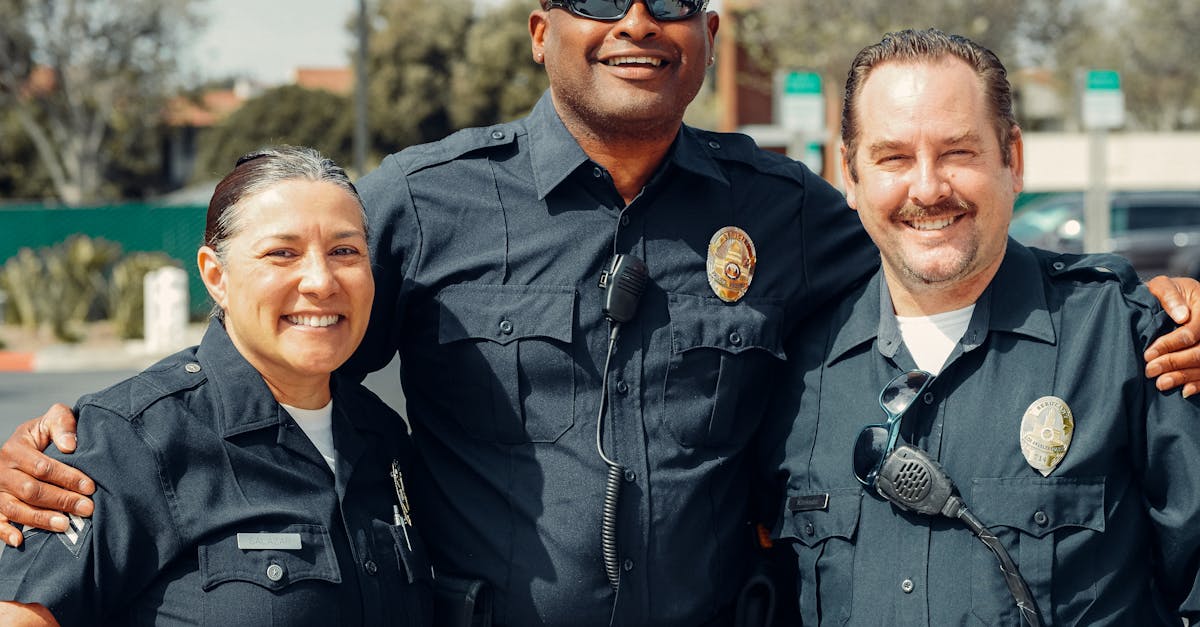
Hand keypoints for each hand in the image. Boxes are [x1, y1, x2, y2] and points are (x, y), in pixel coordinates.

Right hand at [0, 404, 94, 546]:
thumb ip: (63, 424)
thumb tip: (70, 446)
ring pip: (14, 508)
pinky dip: (5, 533)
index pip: (42, 467)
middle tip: (86, 509)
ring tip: (65, 525)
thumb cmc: (46, 434)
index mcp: (16, 449)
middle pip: (31, 490)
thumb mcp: (53, 420)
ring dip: (40, 518)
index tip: (90, 487)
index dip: (67, 478)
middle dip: (61, 500)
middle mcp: (2, 471)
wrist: (26, 444)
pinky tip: (20, 540)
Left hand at [1144, 276, 1199, 397]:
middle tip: (1150, 371)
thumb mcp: (1164, 285)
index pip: (1192, 332)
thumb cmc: (1167, 292)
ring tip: (1161, 383)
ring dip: (1184, 376)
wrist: (1175, 298)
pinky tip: (1185, 391)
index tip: (1148, 354)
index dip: (1170, 344)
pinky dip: (1199, 384)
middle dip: (1174, 363)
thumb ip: (1169, 296)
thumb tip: (1181, 316)